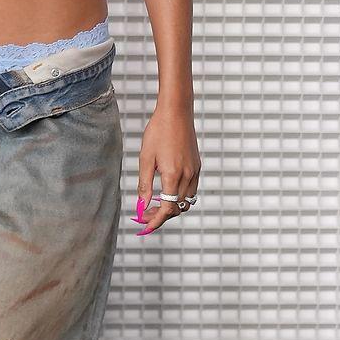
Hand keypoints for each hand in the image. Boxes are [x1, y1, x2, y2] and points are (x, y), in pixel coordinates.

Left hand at [133, 100, 199, 235]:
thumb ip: (145, 184)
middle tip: (143, 215)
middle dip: (160, 216)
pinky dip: (179, 197)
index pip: (167, 209)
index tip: (143, 227)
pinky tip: (166, 191)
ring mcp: (195, 172)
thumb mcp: (146, 158)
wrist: (176, 112)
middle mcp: (187, 176)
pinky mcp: (197, 166)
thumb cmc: (158, 132)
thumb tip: (141, 205)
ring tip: (153, 205)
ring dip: (171, 207)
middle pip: (177, 208)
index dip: (155, 221)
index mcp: (173, 175)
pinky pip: (191, 190)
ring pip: (186, 201)